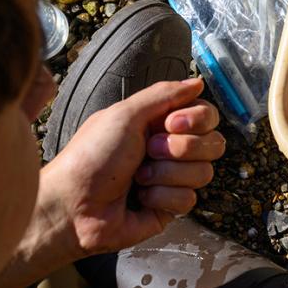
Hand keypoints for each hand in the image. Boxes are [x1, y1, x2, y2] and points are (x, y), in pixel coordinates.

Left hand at [36, 78, 224, 258]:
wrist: (73, 206)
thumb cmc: (91, 157)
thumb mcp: (125, 115)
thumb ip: (164, 94)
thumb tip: (197, 81)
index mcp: (158, 123)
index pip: (206, 114)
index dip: (197, 119)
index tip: (172, 124)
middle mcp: (169, 148)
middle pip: (213, 143)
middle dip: (181, 148)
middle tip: (149, 151)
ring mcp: (172, 178)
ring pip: (203, 173)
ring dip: (166, 174)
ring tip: (138, 178)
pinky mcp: (170, 206)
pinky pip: (189, 199)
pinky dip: (162, 197)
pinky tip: (140, 198)